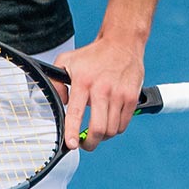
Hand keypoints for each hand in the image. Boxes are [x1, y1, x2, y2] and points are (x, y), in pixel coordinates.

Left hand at [55, 36, 145, 151]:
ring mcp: (119, 95)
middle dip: (90, 143)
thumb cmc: (93, 55)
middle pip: (98, 128)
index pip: (76, 112)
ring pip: (111, 129)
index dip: (73, 132)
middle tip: (85, 144)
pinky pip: (123, 124)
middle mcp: (102, 89)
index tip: (71, 144)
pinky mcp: (132, 98)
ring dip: (102, 136)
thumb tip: (59, 103)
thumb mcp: (66, 61)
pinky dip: (115, 129)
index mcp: (83, 81)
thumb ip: (56, 81)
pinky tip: (109, 122)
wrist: (121, 43)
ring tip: (97, 132)